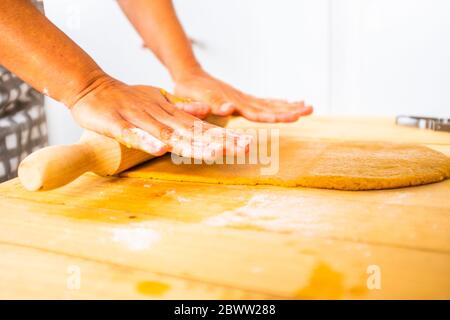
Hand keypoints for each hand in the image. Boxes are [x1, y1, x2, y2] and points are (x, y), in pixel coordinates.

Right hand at [69, 77, 250, 159]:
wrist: (93, 87)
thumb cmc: (128, 98)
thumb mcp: (159, 101)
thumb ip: (182, 108)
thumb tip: (205, 111)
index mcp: (172, 116)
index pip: (203, 129)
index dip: (225, 137)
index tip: (248, 144)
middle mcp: (161, 118)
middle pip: (193, 133)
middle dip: (220, 142)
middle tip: (246, 148)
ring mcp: (140, 122)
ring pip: (169, 135)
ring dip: (191, 144)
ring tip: (214, 153)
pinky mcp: (118, 126)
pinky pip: (133, 136)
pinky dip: (146, 142)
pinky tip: (159, 150)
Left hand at [173, 70, 312, 121]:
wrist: (189, 76)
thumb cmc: (190, 91)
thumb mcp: (197, 99)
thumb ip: (212, 104)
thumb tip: (228, 109)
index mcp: (236, 104)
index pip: (260, 112)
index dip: (278, 115)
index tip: (294, 116)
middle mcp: (243, 101)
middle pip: (271, 107)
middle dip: (291, 110)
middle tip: (311, 110)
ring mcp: (244, 98)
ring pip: (271, 103)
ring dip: (289, 106)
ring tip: (308, 106)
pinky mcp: (242, 98)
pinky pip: (264, 101)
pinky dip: (278, 102)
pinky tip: (290, 102)